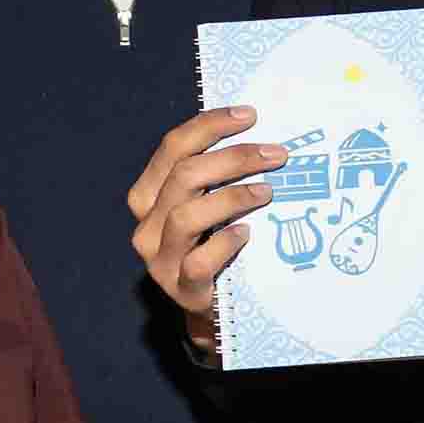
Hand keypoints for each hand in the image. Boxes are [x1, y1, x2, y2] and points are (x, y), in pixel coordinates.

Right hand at [128, 105, 283, 350]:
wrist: (214, 307)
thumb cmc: (215, 245)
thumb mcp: (209, 207)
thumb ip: (217, 177)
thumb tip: (261, 135)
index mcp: (149, 196)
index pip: (173, 148)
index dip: (209, 126)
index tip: (250, 115)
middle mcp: (147, 226)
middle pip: (184, 176)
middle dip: (233, 158)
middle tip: (276, 154)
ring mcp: (161, 261)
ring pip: (186, 217)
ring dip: (232, 198)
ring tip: (267, 192)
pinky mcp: (182, 291)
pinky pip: (198, 263)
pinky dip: (224, 244)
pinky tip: (247, 234)